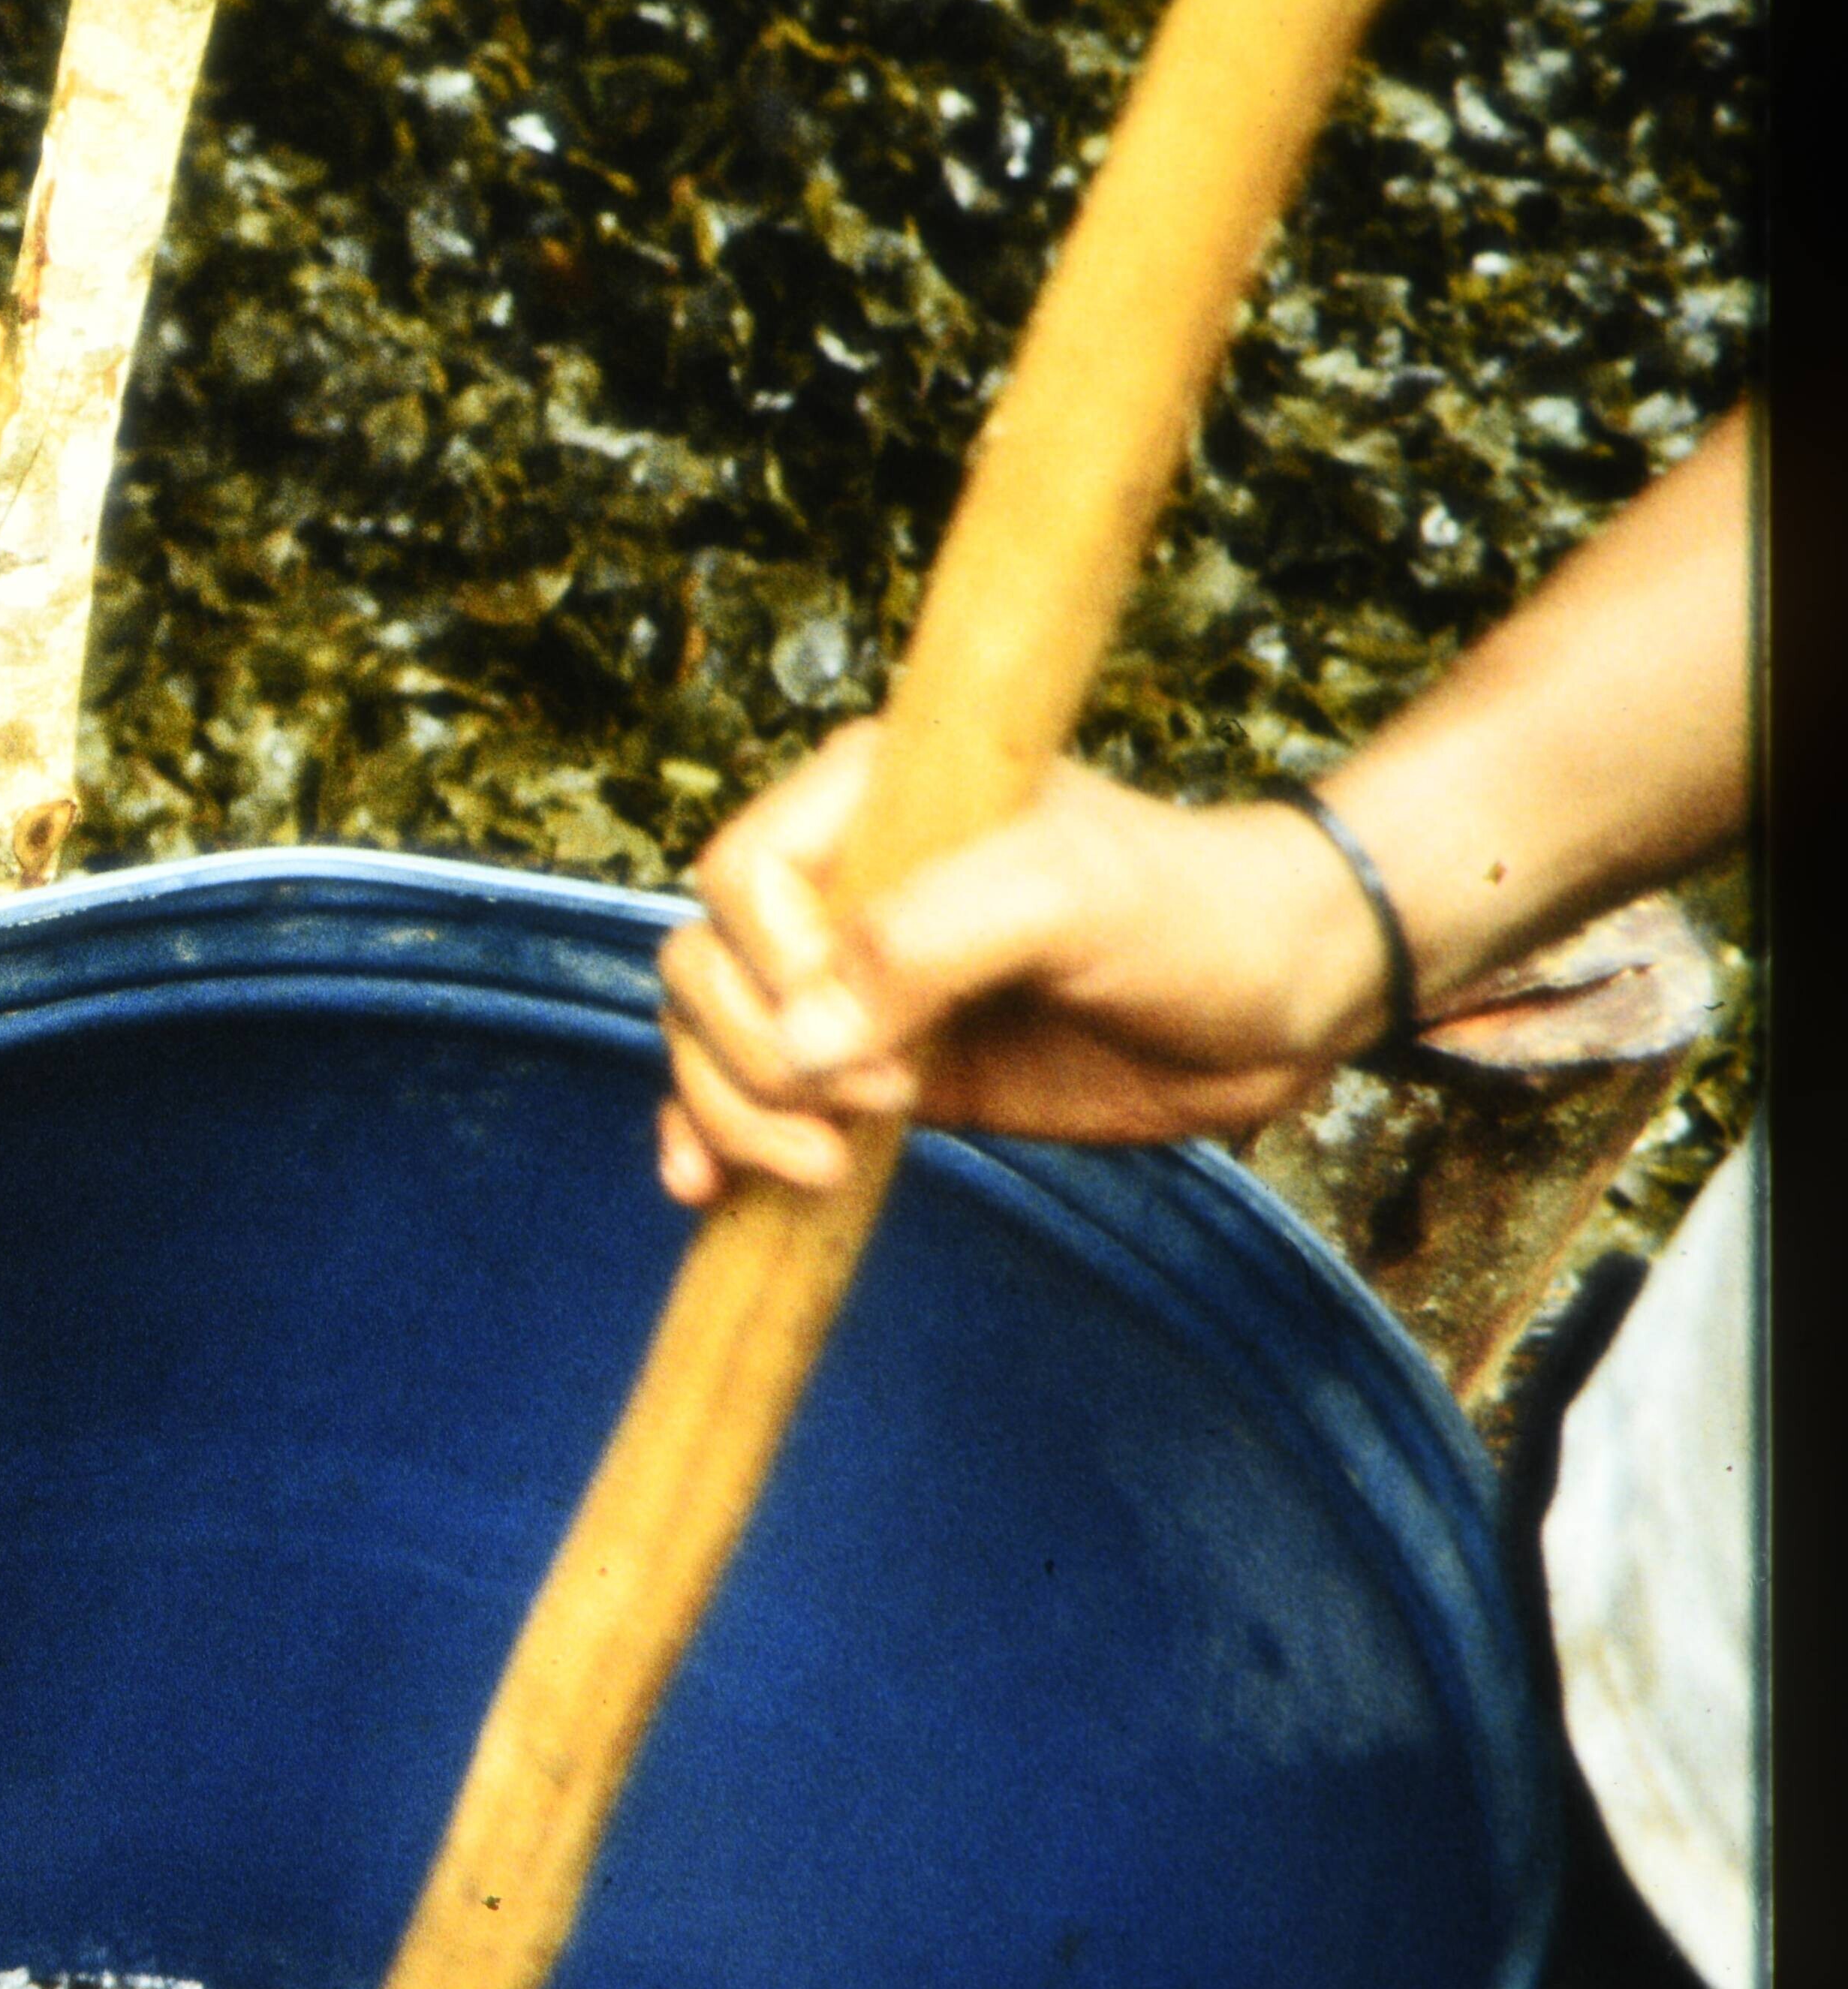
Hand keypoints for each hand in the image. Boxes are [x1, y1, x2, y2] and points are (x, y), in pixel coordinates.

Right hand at [650, 723, 1387, 1203]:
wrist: (1284, 1000)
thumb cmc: (1195, 913)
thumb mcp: (1070, 896)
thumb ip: (927, 942)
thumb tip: (799, 1041)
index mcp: (872, 800)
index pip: (741, 875)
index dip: (779, 965)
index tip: (877, 1032)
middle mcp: (841, 885)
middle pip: (705, 965)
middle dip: (754, 1054)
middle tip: (878, 1102)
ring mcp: (849, 983)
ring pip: (709, 1038)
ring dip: (734, 1111)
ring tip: (822, 1164)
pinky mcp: (868, 1068)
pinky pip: (746, 1098)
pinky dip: (709, 1141)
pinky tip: (706, 1189)